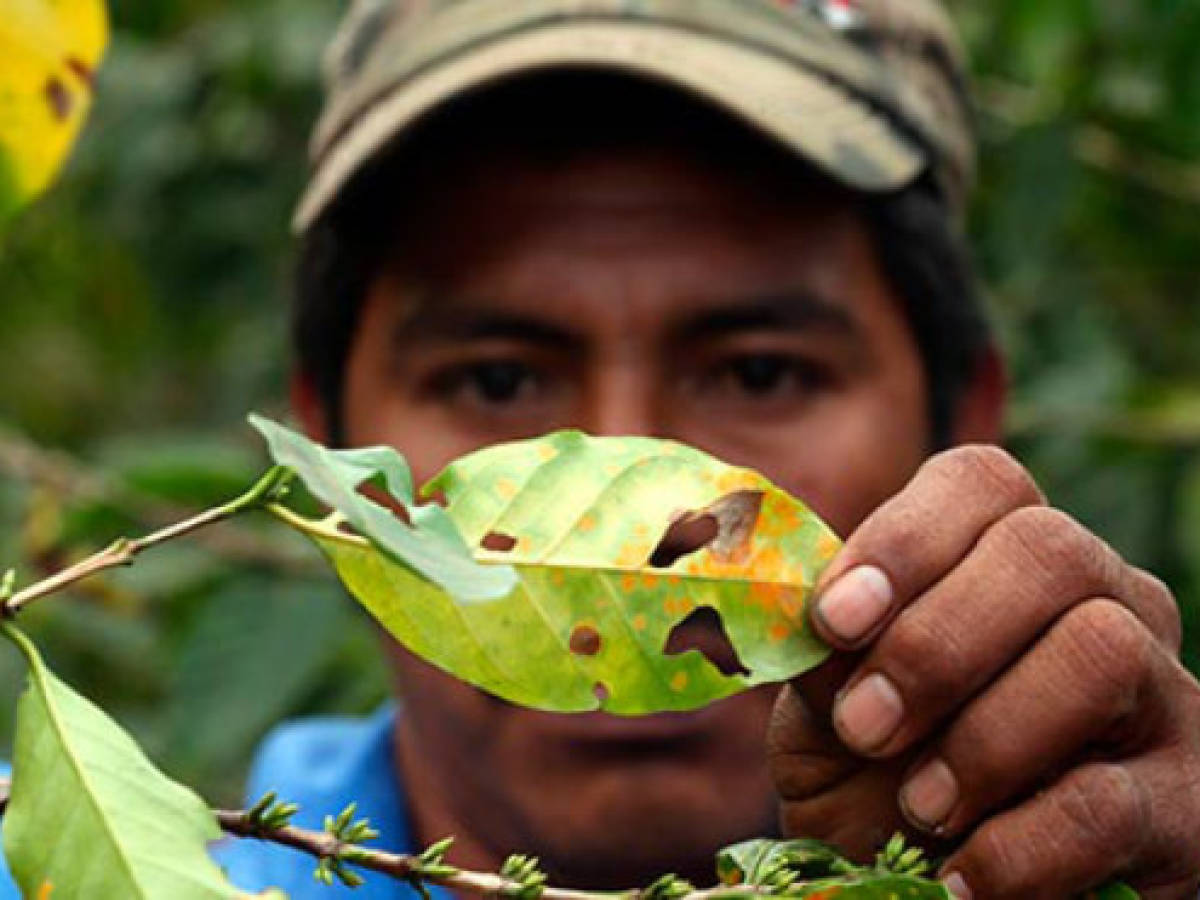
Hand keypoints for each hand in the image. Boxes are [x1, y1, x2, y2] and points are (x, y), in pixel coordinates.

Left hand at [767, 445, 1199, 898]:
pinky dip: (1018, 846)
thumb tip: (804, 610)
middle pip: (1048, 549)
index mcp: (1005, 558)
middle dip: (937, 642)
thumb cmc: (878, 783)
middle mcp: (1104, 600)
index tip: (835, 621)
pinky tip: (959, 877)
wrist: (936, 893)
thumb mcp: (831, 714)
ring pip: (1100, 650)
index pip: (982, 482)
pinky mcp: (1187, 805)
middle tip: (865, 727)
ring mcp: (1163, 695)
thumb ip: (825, 657)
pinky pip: (1114, 800)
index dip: (905, 538)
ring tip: (918, 808)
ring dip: (985, 736)